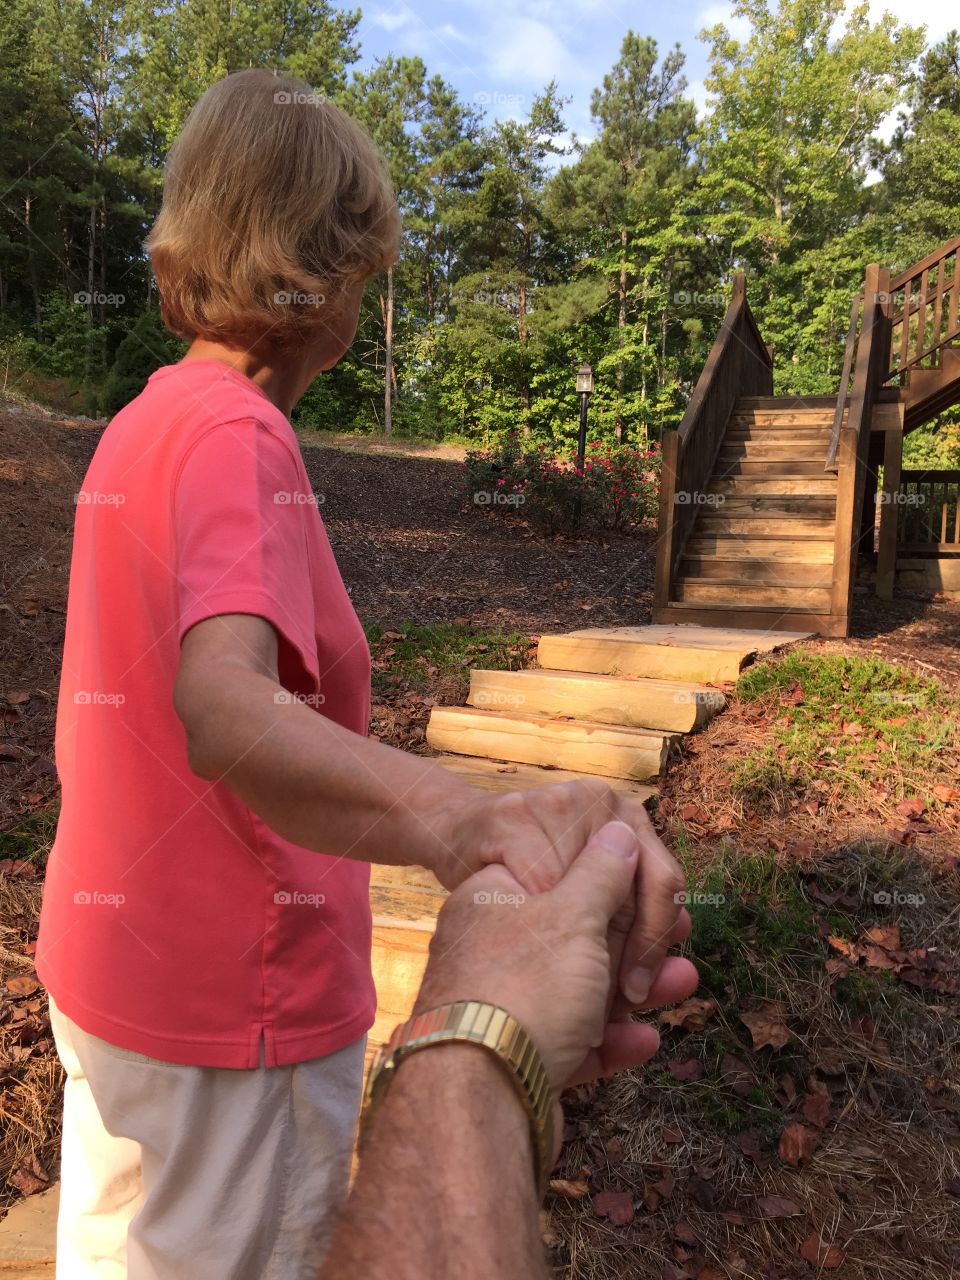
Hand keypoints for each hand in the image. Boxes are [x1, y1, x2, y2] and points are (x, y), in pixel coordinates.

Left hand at [414, 821, 698, 1090]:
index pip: (559, 876)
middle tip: (678, 951)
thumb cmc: (523, 990)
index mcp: (491, 898)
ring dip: (632, 992)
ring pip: (577, 993)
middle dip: (635, 944)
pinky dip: (607, 1041)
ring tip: (680, 987)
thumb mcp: (570, 914)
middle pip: (573, 938)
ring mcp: (499, 1007)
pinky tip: (642, 1041)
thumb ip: (600, 872)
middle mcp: (488, 948)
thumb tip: (619, 832)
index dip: (613, 886)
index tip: (653, 900)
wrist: (474, 1103)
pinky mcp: (513, 1060)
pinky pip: (567, 1041)